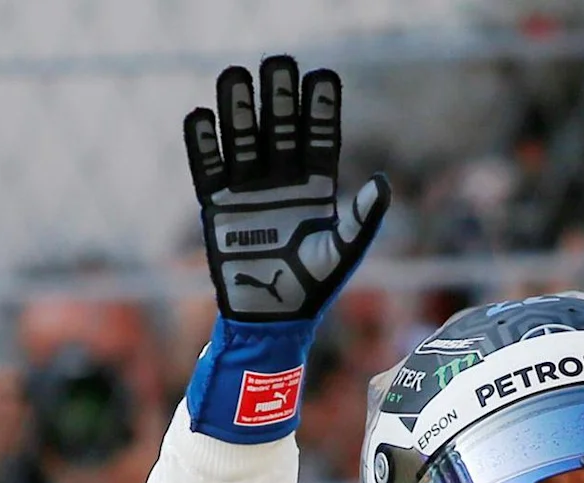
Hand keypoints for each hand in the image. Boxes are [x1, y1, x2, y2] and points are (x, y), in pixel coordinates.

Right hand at [182, 56, 388, 325]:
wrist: (272, 318)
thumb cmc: (313, 286)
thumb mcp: (344, 252)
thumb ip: (362, 219)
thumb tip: (383, 184)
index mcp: (315, 186)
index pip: (318, 137)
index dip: (319, 108)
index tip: (321, 76)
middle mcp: (281, 180)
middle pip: (278, 128)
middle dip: (278, 97)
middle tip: (277, 63)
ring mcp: (248, 190)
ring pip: (242, 139)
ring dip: (237, 109)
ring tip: (234, 75)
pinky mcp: (218, 206)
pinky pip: (208, 168)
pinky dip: (203, 145)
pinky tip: (200, 117)